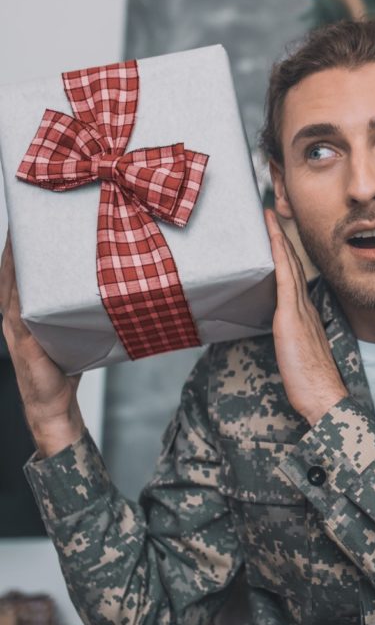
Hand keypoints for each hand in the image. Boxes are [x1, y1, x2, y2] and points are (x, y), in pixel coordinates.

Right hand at [0, 233, 83, 455]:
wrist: (56, 407)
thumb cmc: (67, 368)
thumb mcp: (73, 331)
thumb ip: (81, 309)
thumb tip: (114, 284)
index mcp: (24, 312)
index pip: (18, 274)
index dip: (20, 249)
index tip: (29, 222)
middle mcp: (14, 316)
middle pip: (10, 273)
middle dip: (16, 245)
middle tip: (26, 217)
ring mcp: (15, 328)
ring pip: (10, 285)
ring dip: (14, 260)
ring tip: (22, 234)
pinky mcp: (23, 340)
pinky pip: (17, 308)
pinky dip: (17, 287)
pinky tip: (22, 270)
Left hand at [265, 209, 346, 425]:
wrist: (325, 398)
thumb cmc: (314, 385)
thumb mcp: (302, 357)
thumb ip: (297, 341)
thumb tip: (289, 335)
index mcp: (308, 314)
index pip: (295, 277)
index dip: (286, 253)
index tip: (278, 232)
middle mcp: (305, 306)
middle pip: (292, 264)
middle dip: (281, 236)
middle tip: (272, 212)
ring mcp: (299, 310)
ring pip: (288, 266)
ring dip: (278, 238)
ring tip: (268, 216)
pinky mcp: (290, 318)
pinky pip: (284, 279)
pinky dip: (279, 256)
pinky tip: (273, 239)